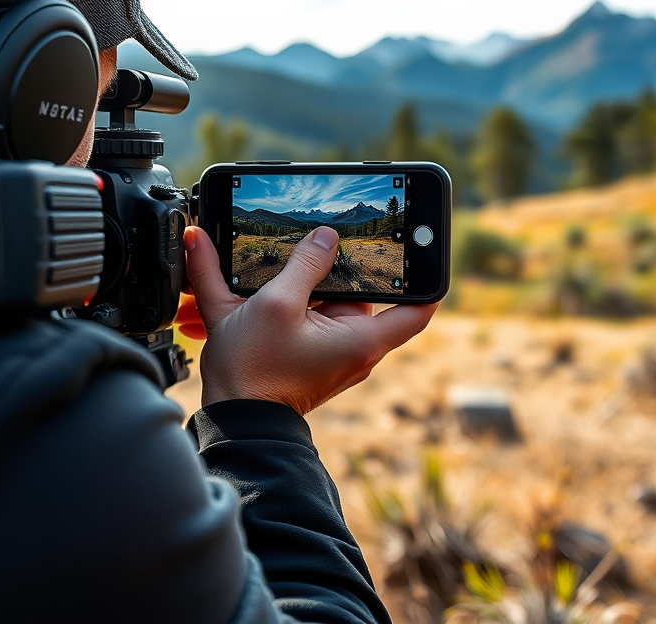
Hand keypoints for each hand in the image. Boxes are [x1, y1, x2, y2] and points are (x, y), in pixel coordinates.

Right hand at [181, 225, 438, 414]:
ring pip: (329, 304)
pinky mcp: (309, 357)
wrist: (230, 419)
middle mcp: (354, 348)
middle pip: (362, 295)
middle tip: (316, 245)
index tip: (419, 250)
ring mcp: (331, 354)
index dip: (425, 278)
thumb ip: (304, 264)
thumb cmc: (255, 369)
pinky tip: (255, 292)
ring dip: (305, 287)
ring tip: (276, 276)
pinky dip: (290, 304)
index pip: (418, 308)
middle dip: (339, 271)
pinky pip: (309, 319)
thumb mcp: (277, 303)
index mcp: (362, 339)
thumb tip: (327, 237)